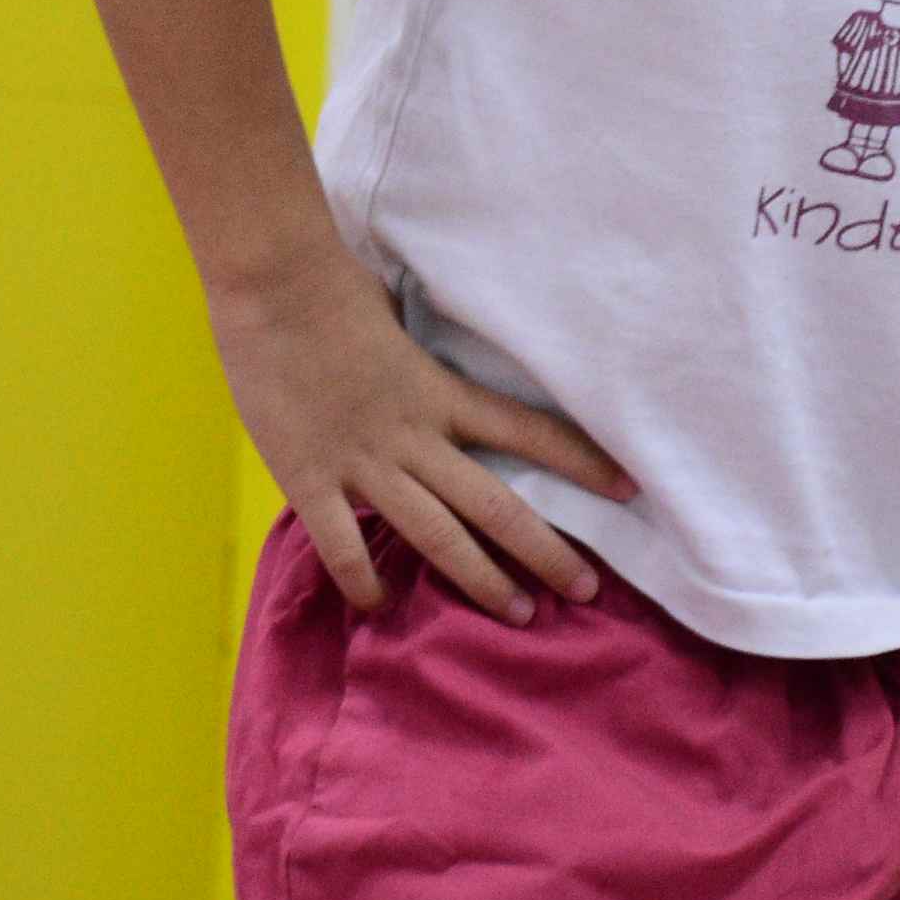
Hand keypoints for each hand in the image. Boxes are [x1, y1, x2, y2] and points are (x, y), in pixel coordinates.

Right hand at [212, 249, 637, 622]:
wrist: (273, 284)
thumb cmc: (333, 287)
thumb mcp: (400, 318)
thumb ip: (422, 355)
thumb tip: (431, 356)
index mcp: (440, 392)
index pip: (527, 430)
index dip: (581, 461)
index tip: (626, 489)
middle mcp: (414, 436)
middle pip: (495, 504)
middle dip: (545, 551)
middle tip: (585, 591)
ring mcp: (363, 463)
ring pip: (436, 536)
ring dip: (481, 580)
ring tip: (519, 614)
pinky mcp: (310, 479)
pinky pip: (343, 547)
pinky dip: (365, 583)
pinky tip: (382, 604)